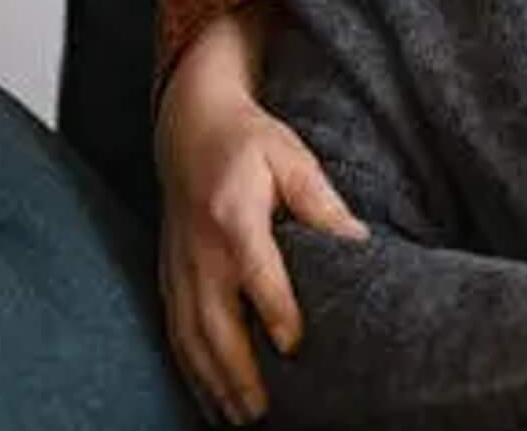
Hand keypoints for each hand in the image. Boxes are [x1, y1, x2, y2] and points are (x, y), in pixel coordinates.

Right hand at [156, 4, 366, 423]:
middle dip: (237, 371)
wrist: (189, 126)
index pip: (256, 274)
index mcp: (234, 217)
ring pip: (190, 336)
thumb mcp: (292, 157)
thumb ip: (321, 200)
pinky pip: (175, 331)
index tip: (295, 346)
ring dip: (212, 381)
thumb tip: (357, 240)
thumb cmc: (250, 141)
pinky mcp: (169, 276)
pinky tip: (208, 395)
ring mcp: (179, 267)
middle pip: (215, 321)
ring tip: (239, 418)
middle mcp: (200, 250)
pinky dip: (190, 368)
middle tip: (263, 412)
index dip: (275, 312)